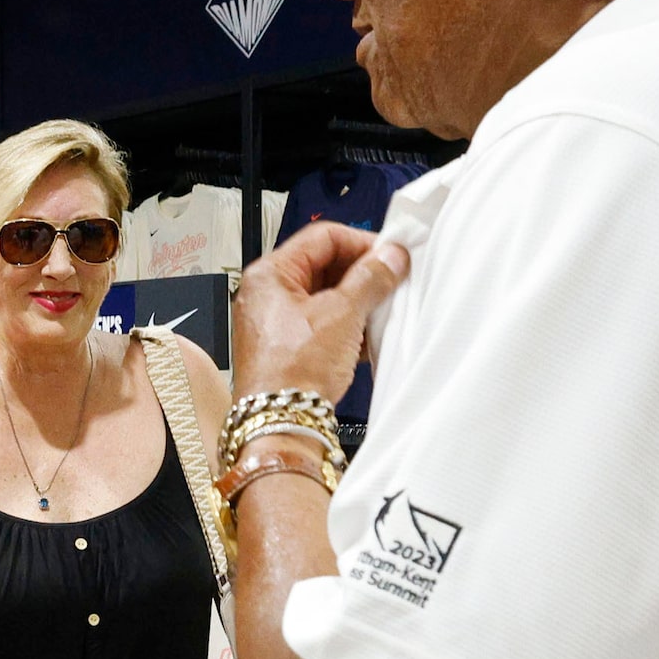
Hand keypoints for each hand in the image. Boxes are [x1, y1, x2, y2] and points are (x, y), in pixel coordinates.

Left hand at [232, 222, 410, 405]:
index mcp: (269, 274)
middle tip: (392, 281)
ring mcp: (275, 321)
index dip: (361, 242)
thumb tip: (389, 257)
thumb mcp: (342, 314)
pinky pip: (322, 323)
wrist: (281, 421)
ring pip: (326, 296)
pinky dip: (347, 326)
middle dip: (362, 274)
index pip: (323, 237)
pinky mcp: (287, 346)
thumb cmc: (293, 371)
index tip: (390, 255)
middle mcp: (266, 294)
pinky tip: (367, 338)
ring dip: (358, 302)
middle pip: (325, 265)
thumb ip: (370, 279)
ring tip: (381, 312)